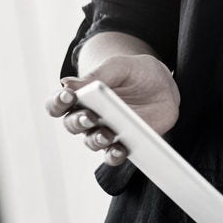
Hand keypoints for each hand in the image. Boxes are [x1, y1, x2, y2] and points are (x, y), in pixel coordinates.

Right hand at [45, 55, 179, 165]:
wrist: (164, 85)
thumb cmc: (136, 72)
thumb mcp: (119, 67)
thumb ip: (97, 75)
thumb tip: (67, 83)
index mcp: (81, 96)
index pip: (58, 103)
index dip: (58, 101)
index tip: (68, 96)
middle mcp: (89, 116)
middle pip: (72, 124)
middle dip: (79, 122)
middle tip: (90, 117)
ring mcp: (105, 131)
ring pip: (92, 142)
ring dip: (96, 140)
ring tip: (108, 134)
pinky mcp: (123, 143)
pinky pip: (113, 155)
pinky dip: (114, 156)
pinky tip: (121, 150)